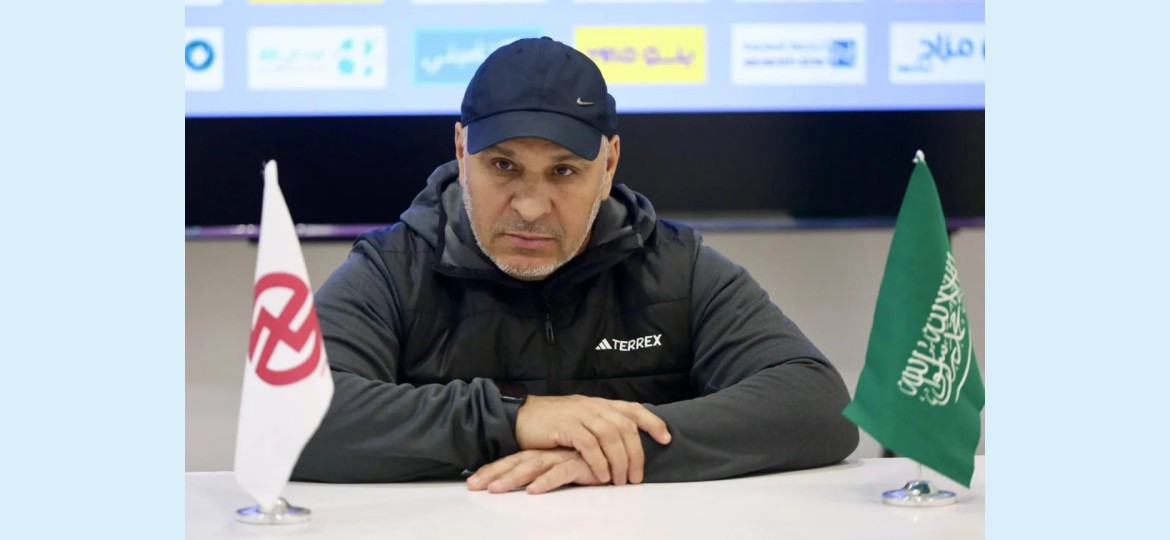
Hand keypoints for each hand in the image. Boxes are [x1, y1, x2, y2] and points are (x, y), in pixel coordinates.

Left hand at [467, 449, 602, 493]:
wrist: (620, 447)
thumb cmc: (593, 459)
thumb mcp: (565, 464)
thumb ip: (549, 469)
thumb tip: (528, 482)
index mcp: (544, 452)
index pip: (513, 460)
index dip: (493, 470)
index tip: (473, 481)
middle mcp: (550, 453)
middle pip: (517, 463)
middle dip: (494, 474)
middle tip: (474, 486)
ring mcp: (564, 456)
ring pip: (533, 466)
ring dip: (513, 479)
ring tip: (495, 490)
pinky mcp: (580, 463)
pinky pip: (561, 473)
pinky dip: (546, 482)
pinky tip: (533, 491)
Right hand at [514, 395, 670, 486]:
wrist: (521, 416)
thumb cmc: (552, 422)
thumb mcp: (581, 418)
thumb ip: (601, 425)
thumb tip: (626, 444)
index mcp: (600, 404)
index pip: (633, 409)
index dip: (652, 422)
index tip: (666, 439)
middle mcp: (593, 406)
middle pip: (625, 427)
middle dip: (636, 453)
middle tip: (636, 477)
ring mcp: (579, 414)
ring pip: (610, 436)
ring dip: (619, 461)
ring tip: (620, 481)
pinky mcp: (565, 426)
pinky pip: (589, 445)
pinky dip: (599, 462)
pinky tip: (602, 476)